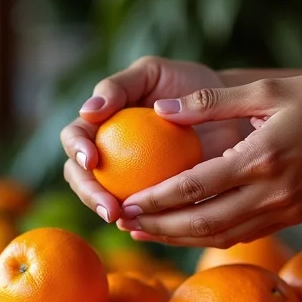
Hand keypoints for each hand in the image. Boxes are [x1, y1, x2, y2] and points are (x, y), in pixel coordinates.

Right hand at [60, 56, 246, 221]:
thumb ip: (118, 86)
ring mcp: (126, 177)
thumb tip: (87, 111)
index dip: (76, 151)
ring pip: (105, 199)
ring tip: (124, 220)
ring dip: (109, 212)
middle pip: (80, 177)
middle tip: (108, 205)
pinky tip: (145, 228)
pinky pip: (140, 213)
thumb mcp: (152, 74)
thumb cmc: (187, 84)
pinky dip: (139, 222)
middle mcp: (106, 152)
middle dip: (88, 194)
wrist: (227, 109)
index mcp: (98, 122)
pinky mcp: (151, 197)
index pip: (74, 138)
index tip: (92, 160)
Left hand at [116, 74, 301, 246]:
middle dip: (158, 227)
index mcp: (260, 158)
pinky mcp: (292, 217)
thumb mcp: (267, 89)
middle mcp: (270, 193)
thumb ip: (212, 102)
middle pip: (202, 223)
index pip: (195, 187)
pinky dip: (209, 236)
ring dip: (179, 238)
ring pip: (220, 235)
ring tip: (144, 231)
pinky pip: (242, 234)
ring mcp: (283, 210)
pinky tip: (185, 231)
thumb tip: (161, 110)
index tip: (125, 201)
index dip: (156, 199)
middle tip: (123, 221)